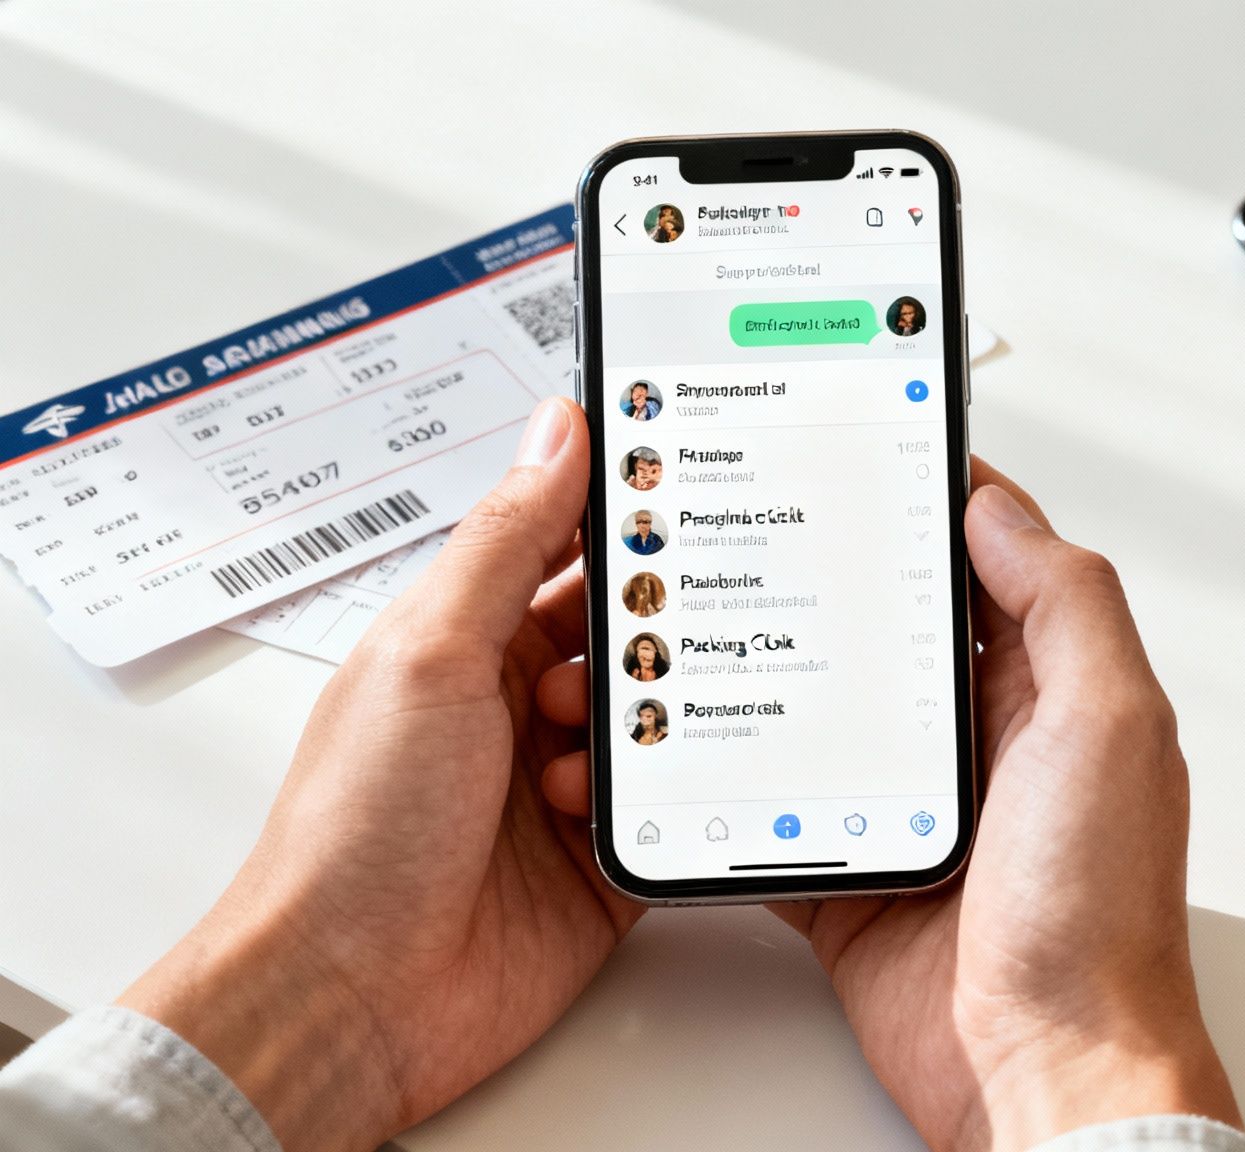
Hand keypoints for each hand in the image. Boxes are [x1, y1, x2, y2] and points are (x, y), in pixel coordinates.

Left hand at [120, 398, 641, 1151]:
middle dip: (656, 633)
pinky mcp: (608, 859)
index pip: (566, 549)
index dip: (624, 518)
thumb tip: (557, 429)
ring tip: (609, 743)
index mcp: (469, 640)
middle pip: (630, 635)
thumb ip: (506, 540)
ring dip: (655, 726)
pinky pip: (680, 808)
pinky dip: (674, 802)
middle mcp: (521, 706)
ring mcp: (567, 785)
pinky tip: (620, 810)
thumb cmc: (356, 829)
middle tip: (666, 632)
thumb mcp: (431, 653)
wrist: (352, 994)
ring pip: (666, 720)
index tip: (687, 484)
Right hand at [540, 459, 1241, 1149]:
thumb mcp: (1111, 727)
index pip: (983, 560)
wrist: (1047, 1071)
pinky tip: (688, 749)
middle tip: (750, 515)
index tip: (863, 440)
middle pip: (886, 628)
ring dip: (767, 675)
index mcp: (1049, 690)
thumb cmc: (1099, 917)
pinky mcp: (855, 874)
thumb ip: (1065, 606)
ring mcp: (913, 808)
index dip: (928, 497)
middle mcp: (981, 740)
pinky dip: (731, 783)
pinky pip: (779, 807)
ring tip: (699, 621)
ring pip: (824, 711)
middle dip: (824, 575)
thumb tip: (999, 508)